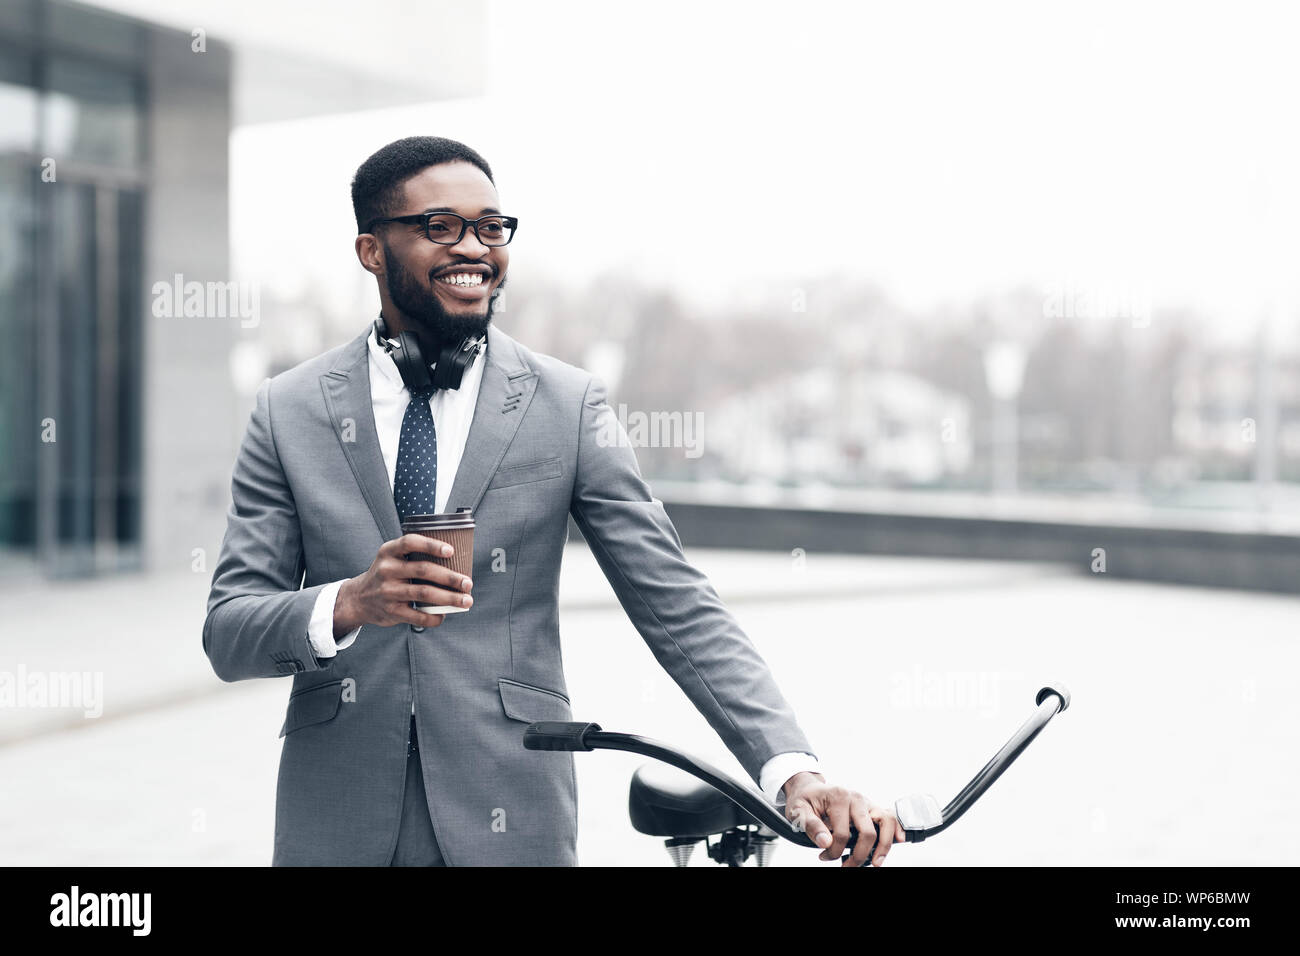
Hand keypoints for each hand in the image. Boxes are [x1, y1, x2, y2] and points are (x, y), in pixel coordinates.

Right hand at [334, 533, 472, 634]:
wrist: (359, 599)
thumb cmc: (387, 575)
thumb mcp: (392, 558)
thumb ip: (414, 555)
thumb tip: (455, 560)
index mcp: (389, 552)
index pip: (410, 543)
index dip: (431, 545)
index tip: (451, 551)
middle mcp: (387, 569)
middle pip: (423, 570)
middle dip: (450, 577)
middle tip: (468, 583)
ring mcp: (388, 591)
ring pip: (424, 593)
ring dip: (449, 598)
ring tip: (466, 600)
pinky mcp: (391, 611)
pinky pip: (417, 615)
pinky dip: (434, 617)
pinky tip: (444, 615)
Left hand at [782, 772, 904, 867]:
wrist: (808, 789)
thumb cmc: (805, 800)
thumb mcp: (798, 811)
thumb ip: (811, 826)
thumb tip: (825, 842)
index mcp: (838, 797)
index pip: (842, 833)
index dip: (834, 851)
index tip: (824, 857)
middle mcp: (856, 798)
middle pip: (868, 832)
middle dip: (859, 855)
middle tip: (848, 867)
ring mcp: (866, 802)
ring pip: (886, 822)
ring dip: (883, 846)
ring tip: (876, 862)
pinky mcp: (871, 807)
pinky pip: (890, 816)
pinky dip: (897, 828)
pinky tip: (898, 840)